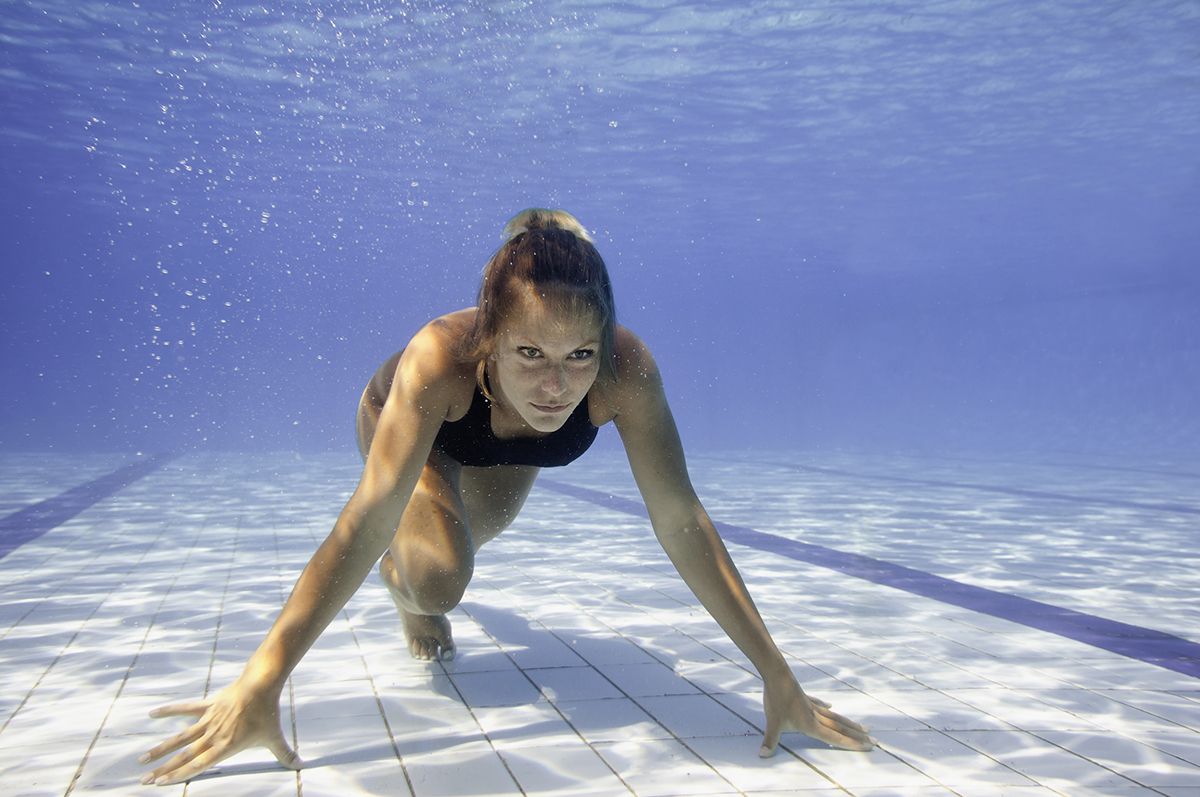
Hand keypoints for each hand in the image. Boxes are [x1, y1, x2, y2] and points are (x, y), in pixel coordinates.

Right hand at [139, 680, 301, 785]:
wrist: (262, 685)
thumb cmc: (268, 714)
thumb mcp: (275, 738)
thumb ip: (285, 754)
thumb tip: (301, 765)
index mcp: (225, 747)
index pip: (197, 765)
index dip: (178, 775)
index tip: (160, 783)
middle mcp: (212, 735)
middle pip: (183, 755)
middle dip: (163, 769)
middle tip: (144, 779)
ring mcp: (208, 720)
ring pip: (179, 736)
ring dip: (160, 748)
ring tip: (142, 758)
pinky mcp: (208, 705)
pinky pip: (186, 708)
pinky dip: (170, 710)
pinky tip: (152, 713)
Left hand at [759, 673, 874, 756]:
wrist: (777, 675)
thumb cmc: (776, 699)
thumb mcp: (772, 723)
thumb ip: (770, 740)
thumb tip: (763, 755)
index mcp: (811, 724)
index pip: (835, 737)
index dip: (851, 744)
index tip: (868, 747)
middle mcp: (815, 716)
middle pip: (840, 727)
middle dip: (857, 736)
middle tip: (874, 740)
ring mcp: (811, 705)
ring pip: (834, 717)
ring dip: (848, 723)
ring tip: (862, 727)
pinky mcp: (805, 696)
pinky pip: (819, 705)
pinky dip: (826, 708)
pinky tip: (831, 707)